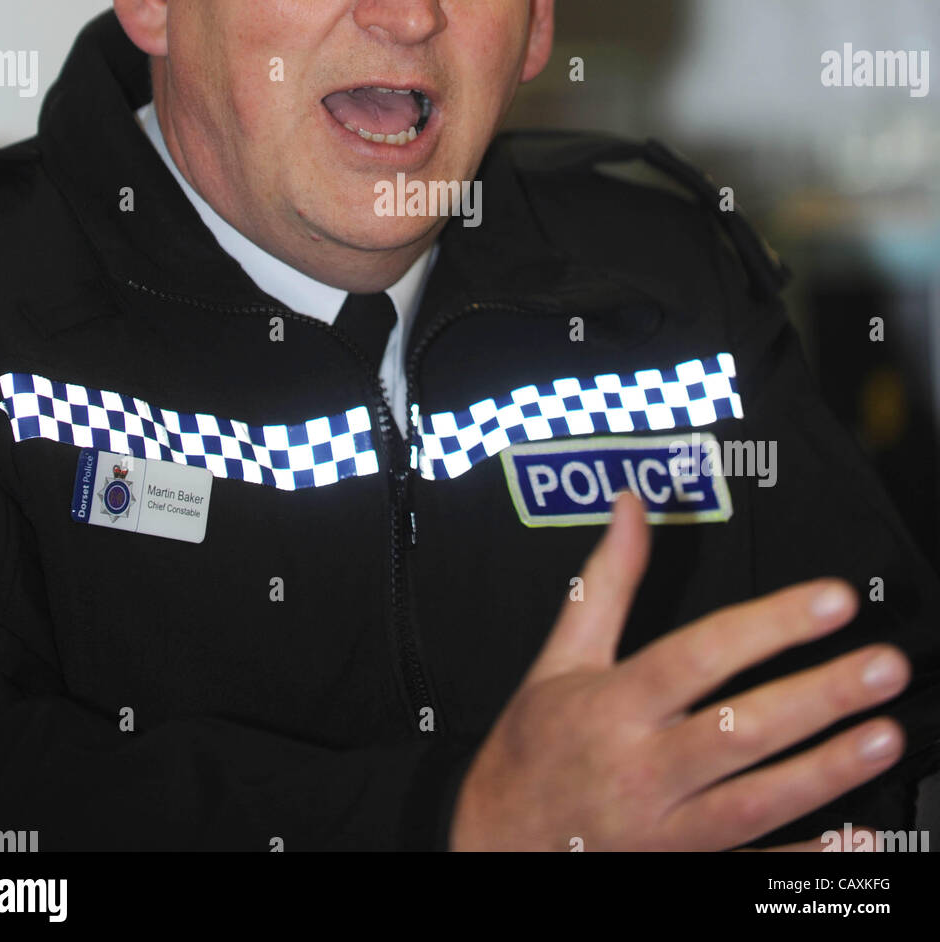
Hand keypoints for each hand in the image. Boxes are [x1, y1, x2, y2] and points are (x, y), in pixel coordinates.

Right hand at [450, 490, 908, 850]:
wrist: (494, 843)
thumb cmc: (533, 746)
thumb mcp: (560, 658)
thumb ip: (605, 582)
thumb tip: (630, 508)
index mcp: (612, 706)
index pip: (699, 656)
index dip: (769, 625)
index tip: (831, 599)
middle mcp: (641, 769)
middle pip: (740, 730)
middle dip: (819, 696)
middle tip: (884, 665)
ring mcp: (665, 831)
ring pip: (757, 802)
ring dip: (827, 770)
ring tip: (886, 732)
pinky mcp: (683, 874)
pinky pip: (753, 871)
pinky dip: (808, 861)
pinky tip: (862, 838)